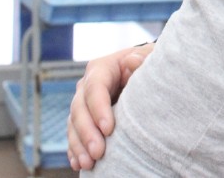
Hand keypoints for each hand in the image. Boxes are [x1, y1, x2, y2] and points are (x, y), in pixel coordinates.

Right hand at [66, 42, 152, 170]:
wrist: (145, 74)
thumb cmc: (149, 65)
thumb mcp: (150, 58)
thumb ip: (142, 59)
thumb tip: (131, 60)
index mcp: (102, 68)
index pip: (95, 87)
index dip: (99, 108)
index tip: (108, 129)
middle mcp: (87, 86)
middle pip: (80, 108)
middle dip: (87, 132)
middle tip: (98, 153)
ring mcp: (83, 104)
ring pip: (73, 125)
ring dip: (79, 146)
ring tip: (88, 164)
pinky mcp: (84, 120)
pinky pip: (74, 136)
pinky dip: (75, 150)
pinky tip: (78, 164)